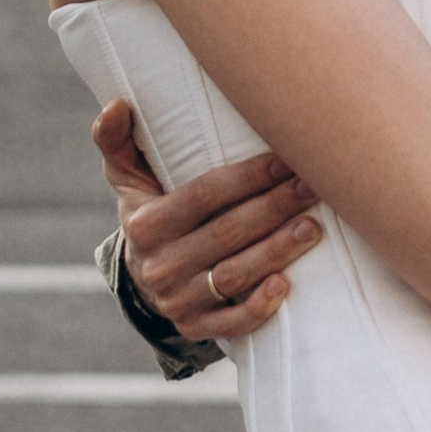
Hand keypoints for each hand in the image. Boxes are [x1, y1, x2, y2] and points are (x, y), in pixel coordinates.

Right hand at [95, 101, 321, 338]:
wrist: (143, 274)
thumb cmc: (149, 208)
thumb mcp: (127, 176)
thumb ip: (117, 139)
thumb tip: (119, 104)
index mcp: (144, 224)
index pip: (203, 196)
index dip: (247, 177)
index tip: (285, 160)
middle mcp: (158, 265)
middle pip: (226, 233)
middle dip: (275, 208)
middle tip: (313, 186)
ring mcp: (177, 301)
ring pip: (234, 275)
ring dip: (277, 251)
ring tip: (313, 227)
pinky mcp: (196, 327)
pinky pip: (231, 323)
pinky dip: (258, 307)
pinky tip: (285, 285)